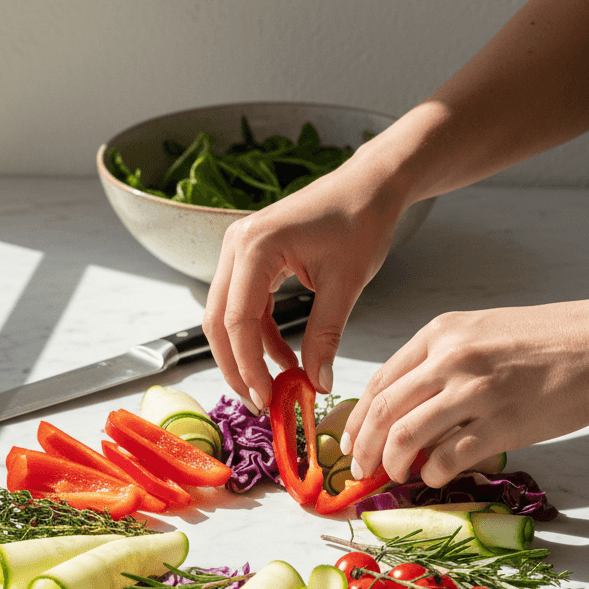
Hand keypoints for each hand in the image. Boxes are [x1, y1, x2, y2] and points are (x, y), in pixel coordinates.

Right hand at [203, 154, 404, 406]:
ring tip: (276, 386)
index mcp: (256, 246)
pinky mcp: (251, 259)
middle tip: (260, 402)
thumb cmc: (361, 221)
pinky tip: (286, 359)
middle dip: (237, 366)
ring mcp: (240, 251)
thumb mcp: (346, 284)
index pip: (237, 320)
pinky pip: (245, 307)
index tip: (267, 398)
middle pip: (219, 321)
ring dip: (248, 354)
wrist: (368, 187)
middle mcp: (237, 245)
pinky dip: (261, 337)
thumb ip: (326, 335)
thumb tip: (316, 383)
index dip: (248, 366)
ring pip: (228, 317)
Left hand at [341, 299, 588, 486]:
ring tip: (397, 475)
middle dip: (363, 445)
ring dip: (393, 463)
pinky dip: (434, 474)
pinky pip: (449, 456)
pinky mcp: (502, 423)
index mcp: (442, 333)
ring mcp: (475, 391)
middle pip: (384, 410)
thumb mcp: (483, 333)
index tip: (350, 439)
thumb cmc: (551, 340)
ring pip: (406, 435)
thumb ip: (442, 363)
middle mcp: (451, 358)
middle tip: (360, 469)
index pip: (381, 380)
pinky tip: (436, 478)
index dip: (359, 417)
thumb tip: (410, 408)